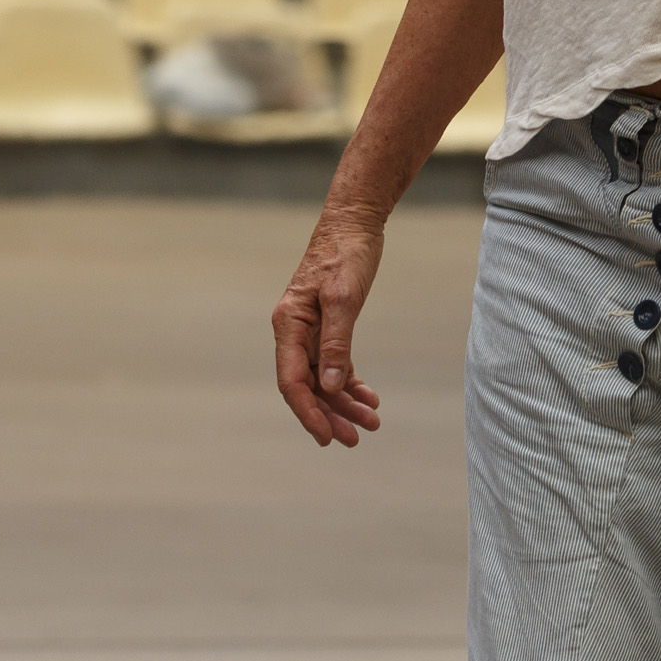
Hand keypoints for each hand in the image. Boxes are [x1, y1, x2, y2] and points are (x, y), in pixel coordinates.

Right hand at [272, 209, 386, 447]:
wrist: (354, 221)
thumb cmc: (346, 254)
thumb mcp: (343, 298)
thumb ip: (336, 343)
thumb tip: (331, 387)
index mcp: (288, 325)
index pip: (293, 382)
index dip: (308, 413)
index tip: (327, 437)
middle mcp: (294, 332)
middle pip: (308, 386)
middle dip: (330, 414)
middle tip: (356, 438)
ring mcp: (309, 330)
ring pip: (323, 378)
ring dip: (344, 402)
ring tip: (372, 421)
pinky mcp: (327, 325)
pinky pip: (335, 364)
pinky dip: (350, 382)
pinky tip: (368, 397)